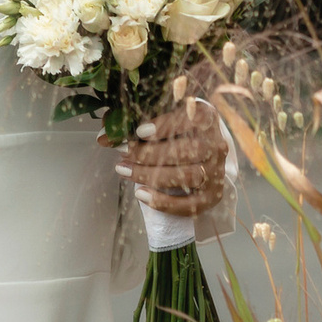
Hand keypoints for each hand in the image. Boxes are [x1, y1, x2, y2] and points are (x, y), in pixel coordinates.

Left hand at [114, 98, 227, 217]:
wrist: (197, 160)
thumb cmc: (173, 135)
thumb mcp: (158, 121)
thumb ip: (134, 122)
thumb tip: (104, 134)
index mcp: (207, 117)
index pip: (191, 119)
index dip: (166, 125)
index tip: (139, 131)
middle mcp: (217, 144)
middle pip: (188, 150)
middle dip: (151, 153)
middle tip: (123, 154)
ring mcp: (217, 172)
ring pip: (188, 176)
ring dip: (152, 175)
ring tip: (124, 171)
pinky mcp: (213, 196)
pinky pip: (191, 204)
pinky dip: (165, 202)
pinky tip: (141, 194)